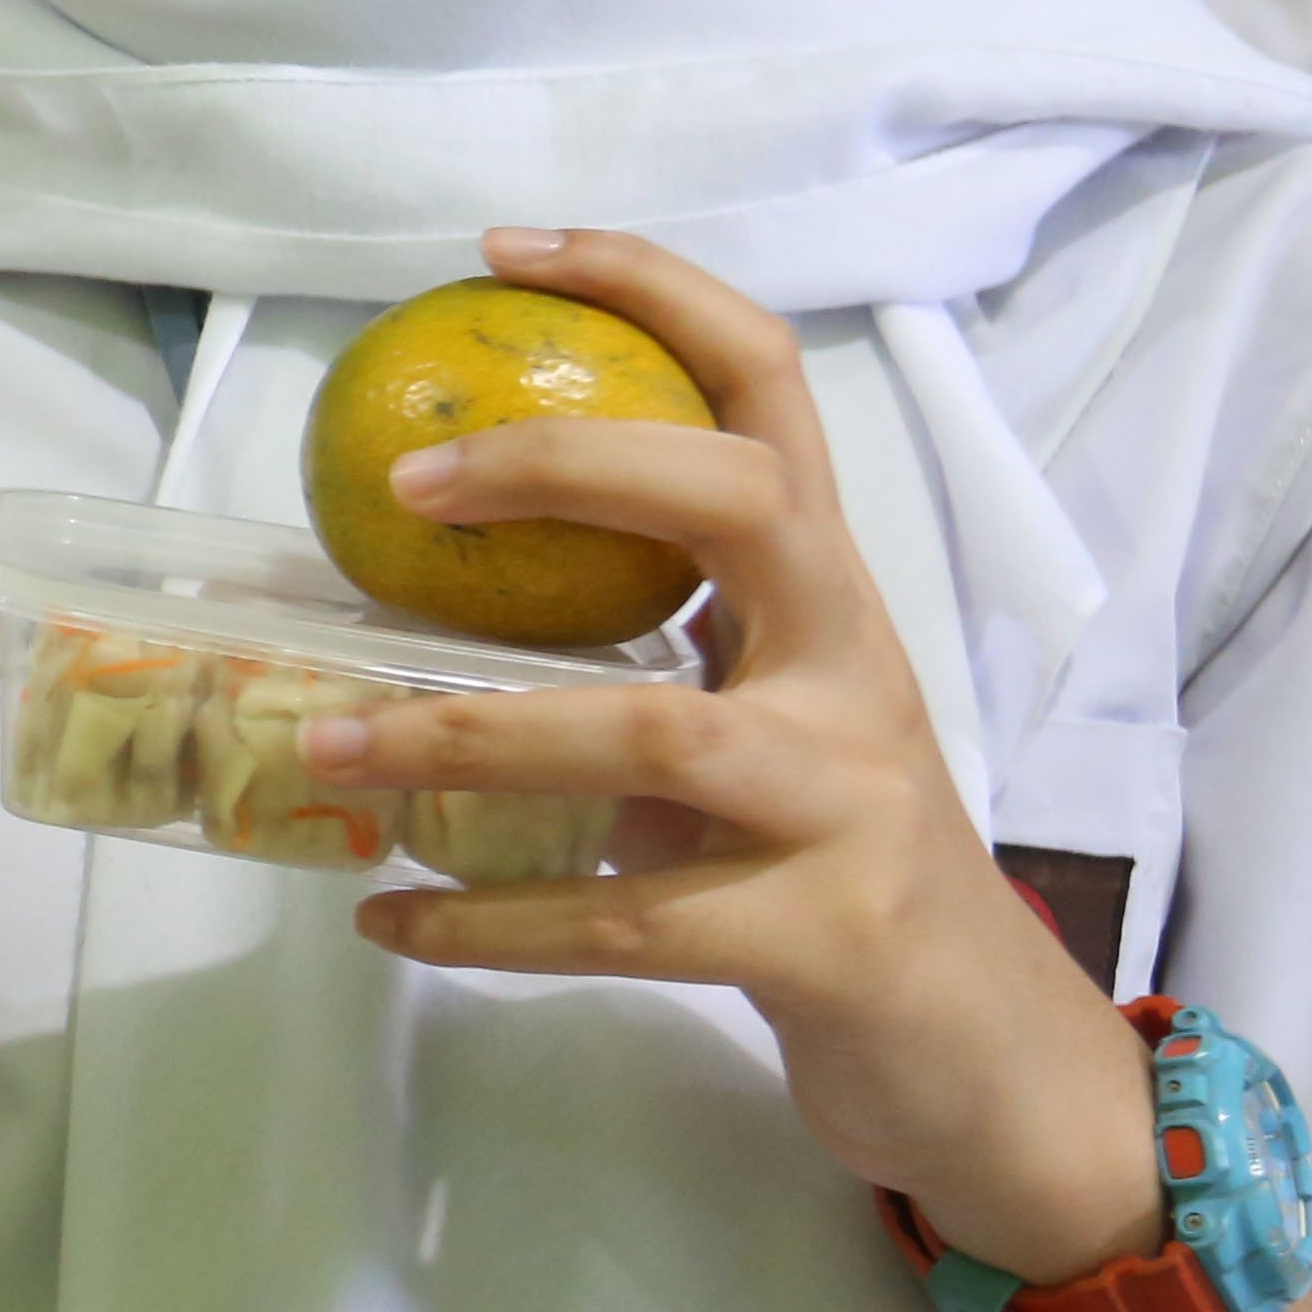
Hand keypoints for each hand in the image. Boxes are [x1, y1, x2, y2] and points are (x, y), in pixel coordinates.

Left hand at [329, 225, 1159, 1282]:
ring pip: (649, 733)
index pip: (767, 386)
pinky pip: (627, 922)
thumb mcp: (758, 724)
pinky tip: (390, 921)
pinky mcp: (825, 938)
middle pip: (739, 500)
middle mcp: (852, 670)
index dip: (652, 290)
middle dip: (568, 465)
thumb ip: (646, 649)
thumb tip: (426, 589)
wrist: (983, 1058)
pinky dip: (490, 925)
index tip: (506, 252)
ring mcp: (850, 803)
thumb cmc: (833, 868)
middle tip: (411, 487)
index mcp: (827, 595)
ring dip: (463, 735)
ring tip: (328, 742)